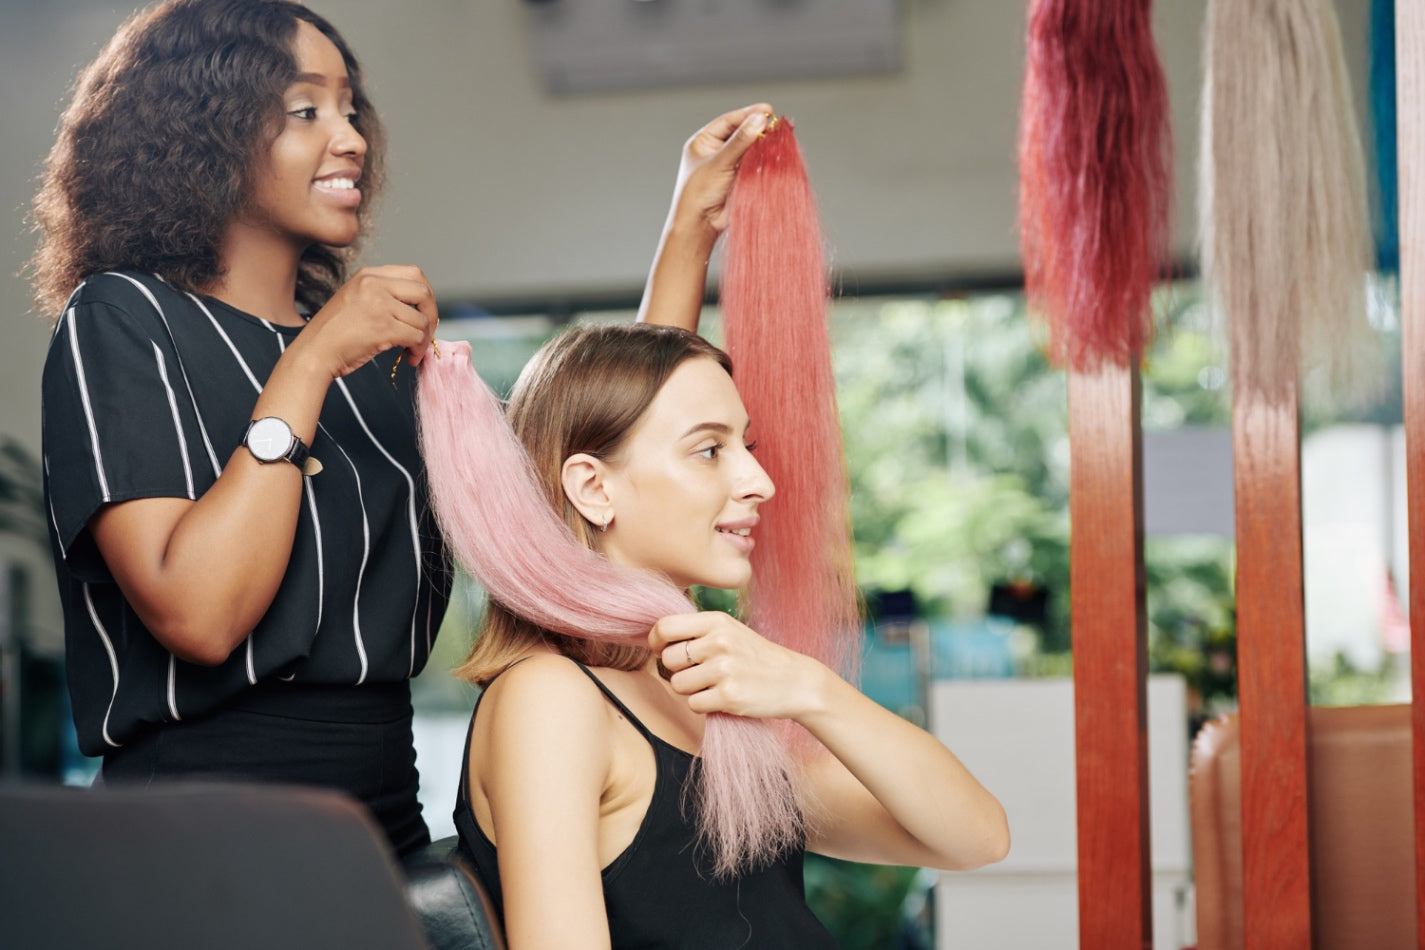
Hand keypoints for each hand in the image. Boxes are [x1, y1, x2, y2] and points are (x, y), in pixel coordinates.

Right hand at [293, 265, 438, 378]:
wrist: (313, 353)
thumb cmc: (334, 334)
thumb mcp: (356, 300)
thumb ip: (383, 296)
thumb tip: (419, 309)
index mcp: (368, 275)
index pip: (414, 273)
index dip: (425, 295)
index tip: (424, 312)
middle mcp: (373, 284)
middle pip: (423, 291)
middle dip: (432, 314)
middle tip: (427, 332)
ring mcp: (378, 304)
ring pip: (422, 319)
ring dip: (423, 339)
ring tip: (412, 351)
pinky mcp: (383, 327)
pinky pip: (416, 336)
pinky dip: (418, 350)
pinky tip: (409, 357)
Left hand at [649, 611, 824, 720]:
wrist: (795, 681)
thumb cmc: (757, 657)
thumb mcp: (731, 630)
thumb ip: (698, 631)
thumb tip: (656, 637)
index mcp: (717, 621)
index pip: (665, 626)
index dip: (656, 641)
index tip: (662, 650)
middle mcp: (719, 641)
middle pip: (668, 659)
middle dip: (677, 670)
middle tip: (698, 673)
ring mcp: (724, 669)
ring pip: (678, 684)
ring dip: (690, 690)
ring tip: (713, 685)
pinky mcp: (729, 696)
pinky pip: (694, 704)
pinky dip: (704, 705)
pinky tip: (722, 698)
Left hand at [667, 103, 772, 238]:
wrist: (700, 224)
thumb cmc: (698, 192)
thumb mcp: (719, 162)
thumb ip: (740, 141)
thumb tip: (759, 120)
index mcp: (704, 141)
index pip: (729, 121)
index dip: (748, 114)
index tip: (767, 110)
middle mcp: (716, 150)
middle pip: (742, 133)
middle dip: (758, 128)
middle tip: (776, 124)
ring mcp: (729, 164)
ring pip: (750, 149)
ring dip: (763, 144)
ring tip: (778, 138)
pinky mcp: (740, 178)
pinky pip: (755, 164)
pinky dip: (764, 159)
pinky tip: (775, 154)